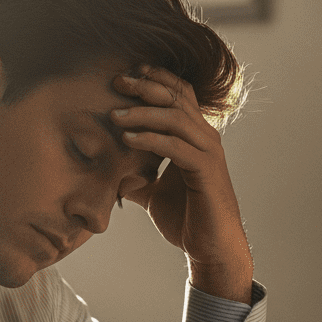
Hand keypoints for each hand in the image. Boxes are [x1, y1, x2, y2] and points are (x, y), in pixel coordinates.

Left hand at [112, 67, 252, 303]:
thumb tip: (111, 172)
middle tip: (116, 81)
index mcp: (196, 136)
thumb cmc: (187, 219)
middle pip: (176, 97)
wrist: (210, 248)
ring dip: (142, 113)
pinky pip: (175, 146)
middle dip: (145, 86)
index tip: (127, 73)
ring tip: (114, 115)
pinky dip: (150, 139)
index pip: (179, 94)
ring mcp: (208, 152)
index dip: (156, 78)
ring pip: (175, 118)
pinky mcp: (205, 170)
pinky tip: (127, 138)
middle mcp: (206, 137)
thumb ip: (137, 176)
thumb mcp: (153, 193)